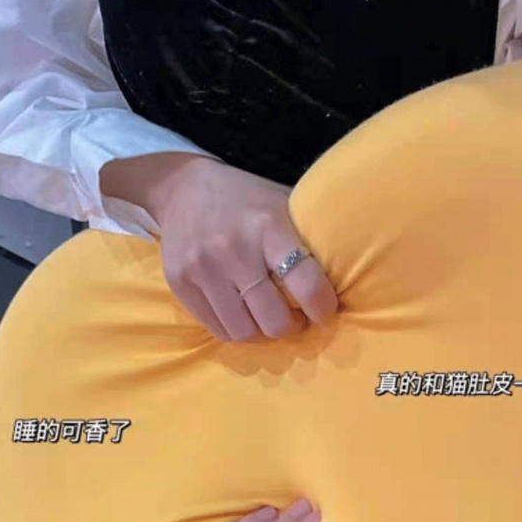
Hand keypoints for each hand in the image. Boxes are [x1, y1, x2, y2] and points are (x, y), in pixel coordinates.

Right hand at [104, 152, 338, 342]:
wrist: (182, 187)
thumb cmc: (245, 199)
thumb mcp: (280, 205)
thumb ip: (304, 240)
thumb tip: (341, 280)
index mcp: (268, 226)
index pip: (306, 284)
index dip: (322, 308)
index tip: (325, 311)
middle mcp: (234, 250)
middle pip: (273, 319)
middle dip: (291, 326)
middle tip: (296, 319)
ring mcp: (202, 269)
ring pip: (243, 332)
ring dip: (262, 333)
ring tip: (268, 320)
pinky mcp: (180, 284)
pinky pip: (217, 328)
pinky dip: (236, 330)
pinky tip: (244, 315)